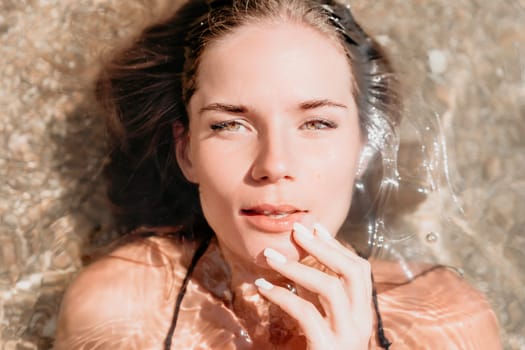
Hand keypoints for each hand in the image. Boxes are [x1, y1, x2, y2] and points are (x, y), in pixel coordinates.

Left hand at [255, 222, 372, 349]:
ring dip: (297, 267)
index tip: (315, 227)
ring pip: (330, 287)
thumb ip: (319, 297)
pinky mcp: (328, 349)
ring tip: (269, 256)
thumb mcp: (325, 321)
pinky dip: (282, 296)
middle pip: (354, 272)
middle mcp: (361, 322)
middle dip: (324, 246)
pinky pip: (306, 313)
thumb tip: (302, 264)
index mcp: (361, 313)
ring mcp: (347, 337)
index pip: (359, 270)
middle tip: (297, 231)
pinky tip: (262, 287)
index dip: (337, 246)